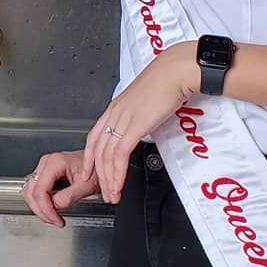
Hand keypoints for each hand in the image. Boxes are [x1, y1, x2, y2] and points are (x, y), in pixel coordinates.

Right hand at [22, 150, 100, 226]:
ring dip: (38, 208)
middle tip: (55, 221)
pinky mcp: (43, 173)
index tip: (56, 219)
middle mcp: (46, 163)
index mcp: (55, 163)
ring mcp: (43, 167)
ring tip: (53, 216)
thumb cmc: (94, 171)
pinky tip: (50, 208)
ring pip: (29, 192)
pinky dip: (40, 202)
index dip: (46, 209)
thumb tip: (55, 206)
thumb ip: (69, 197)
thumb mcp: (85, 186)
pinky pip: (34, 190)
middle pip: (31, 192)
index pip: (40, 191)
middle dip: (41, 211)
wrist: (97, 165)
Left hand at [84, 41, 199, 203]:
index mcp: (116, 107)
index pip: (94, 137)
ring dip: (108, 179)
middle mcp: (115, 113)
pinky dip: (116, 173)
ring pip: (106, 156)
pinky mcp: (134, 126)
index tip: (88, 172)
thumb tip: (143, 125)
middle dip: (98, 175)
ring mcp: (123, 119)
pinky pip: (119, 155)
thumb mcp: (147, 101)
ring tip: (112, 195)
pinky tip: (118, 184)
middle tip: (102, 192)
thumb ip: (140, 115)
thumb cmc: (168, 81)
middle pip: (98, 150)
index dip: (89, 157)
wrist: (177, 71)